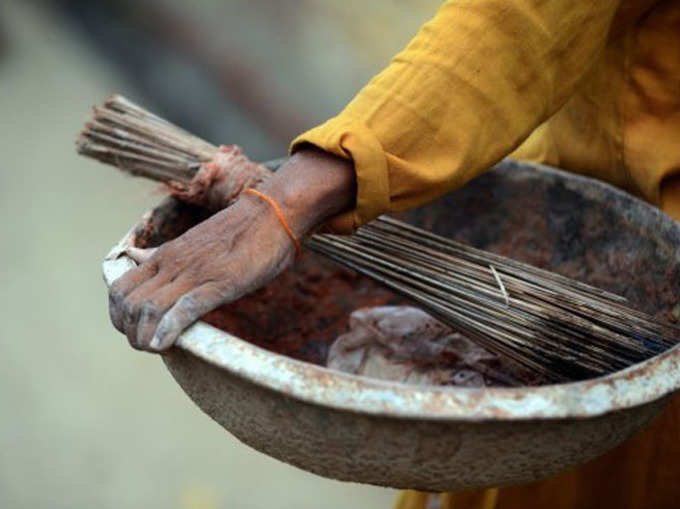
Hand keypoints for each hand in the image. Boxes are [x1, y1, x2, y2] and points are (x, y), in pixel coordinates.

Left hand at [108, 148, 354, 351]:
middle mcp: (173, 263)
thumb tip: (134, 256)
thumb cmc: (240, 230)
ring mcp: (195, 273)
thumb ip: (162, 254)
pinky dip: (169, 330)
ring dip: (144, 336)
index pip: (120, 288)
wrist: (274, 213)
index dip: (119, 315)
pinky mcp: (220, 283)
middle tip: (145, 343)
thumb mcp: (193, 241)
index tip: (134, 329)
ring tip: (155, 349)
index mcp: (166, 255)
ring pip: (149, 308)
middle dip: (129, 330)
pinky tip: (165, 345)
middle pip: (128, 302)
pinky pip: (185, 308)